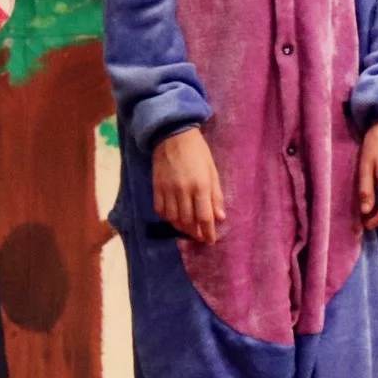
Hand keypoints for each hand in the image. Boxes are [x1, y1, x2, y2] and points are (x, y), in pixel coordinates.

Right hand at [151, 127, 225, 245]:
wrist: (172, 136)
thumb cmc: (198, 152)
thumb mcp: (212, 171)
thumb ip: (216, 195)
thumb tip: (220, 217)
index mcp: (201, 186)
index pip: (205, 216)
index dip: (208, 232)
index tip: (210, 241)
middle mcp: (184, 191)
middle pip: (188, 221)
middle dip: (195, 232)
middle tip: (199, 236)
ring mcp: (168, 190)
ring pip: (173, 218)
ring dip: (181, 227)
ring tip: (187, 229)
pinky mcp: (156, 188)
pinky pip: (160, 210)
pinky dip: (167, 218)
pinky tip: (173, 218)